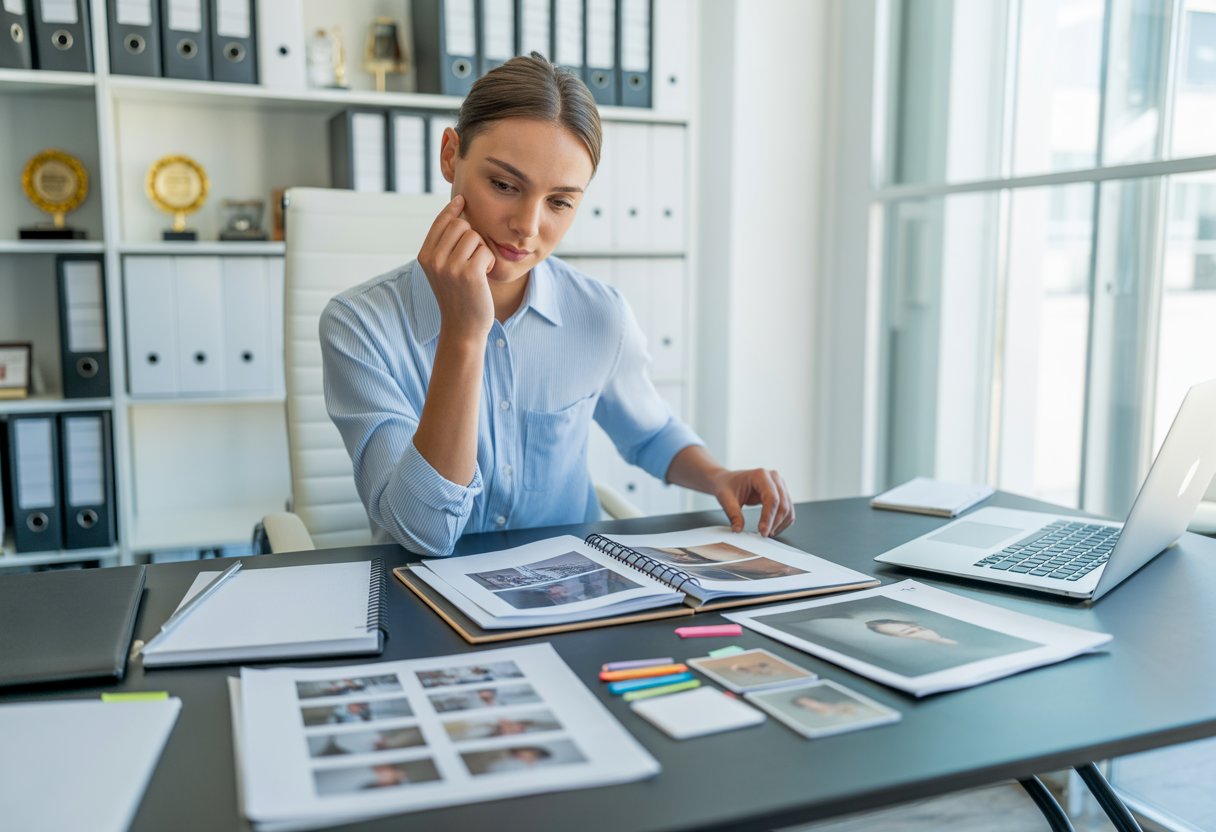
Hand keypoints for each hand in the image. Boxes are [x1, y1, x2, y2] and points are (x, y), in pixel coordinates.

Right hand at [417, 195, 496, 339]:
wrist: (463, 327)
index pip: (441, 222)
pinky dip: (488, 261)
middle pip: (460, 225)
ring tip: (476, 269)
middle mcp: (434, 260)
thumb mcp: (443, 269)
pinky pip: (485, 250)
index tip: (462, 199)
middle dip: (471, 236)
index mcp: (425, 256)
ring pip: (474, 236)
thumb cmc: (458, 295)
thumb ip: (445, 245)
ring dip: (481, 250)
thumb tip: (458, 211)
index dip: (453, 209)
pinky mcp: (469, 274)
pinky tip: (483, 275)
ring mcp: (450, 267)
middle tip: (471, 258)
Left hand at [710, 468, 794, 536]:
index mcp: (760, 475)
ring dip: (780, 523)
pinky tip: (772, 528)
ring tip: (767, 532)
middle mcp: (773, 477)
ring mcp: (779, 484)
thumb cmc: (727, 485)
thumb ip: (733, 514)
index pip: (771, 498)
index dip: (769, 517)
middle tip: (764, 534)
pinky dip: (782, 521)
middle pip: (782, 504)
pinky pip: (788, 509)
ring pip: (788, 508)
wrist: (727, 480)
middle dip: (775, 522)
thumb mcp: (726, 499)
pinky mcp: (781, 492)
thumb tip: (738, 529)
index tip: (763, 531)